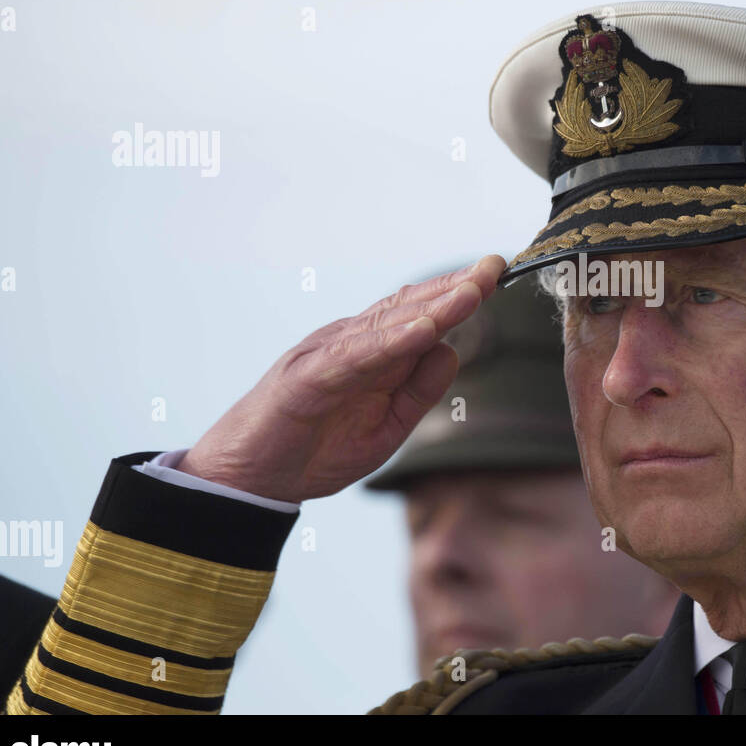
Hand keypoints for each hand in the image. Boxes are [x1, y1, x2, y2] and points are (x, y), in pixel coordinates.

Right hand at [177, 255, 507, 502]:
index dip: (456, 295)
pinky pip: (352, 359)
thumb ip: (417, 392)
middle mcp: (349, 343)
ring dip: (430, 308)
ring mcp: (325, 357)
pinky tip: (420, 333)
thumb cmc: (314, 448)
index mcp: (370, 353)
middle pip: (407, 308)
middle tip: (493, 266)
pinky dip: (387, 344)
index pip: (419, 314)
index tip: (496, 275)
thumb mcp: (386, 428)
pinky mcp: (304, 381)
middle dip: (453, 288)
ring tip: (471, 292)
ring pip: (385, 326)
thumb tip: (452, 351)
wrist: (249, 479)